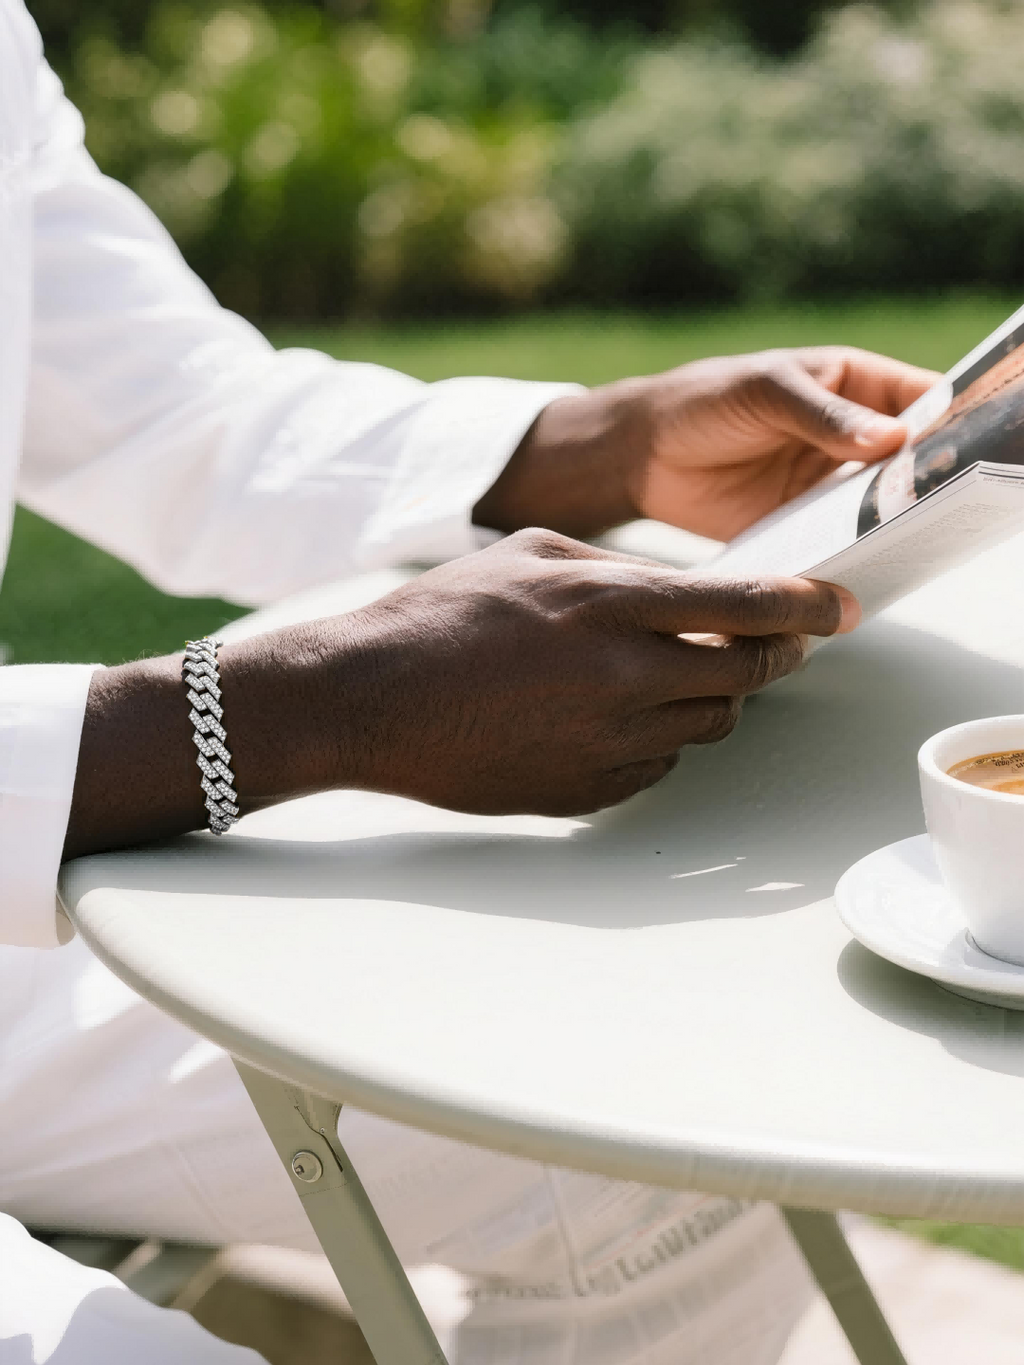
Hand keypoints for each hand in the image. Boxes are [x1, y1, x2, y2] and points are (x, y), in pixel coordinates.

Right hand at [66, 530, 857, 855]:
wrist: (369, 698)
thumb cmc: (439, 616)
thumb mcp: (531, 554)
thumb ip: (618, 568)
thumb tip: (681, 589)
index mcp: (614, 605)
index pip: (749, 608)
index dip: (807, 607)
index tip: (834, 608)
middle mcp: (625, 678)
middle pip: (746, 677)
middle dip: (770, 656)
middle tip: (769, 644)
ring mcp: (610, 743)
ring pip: (709, 725)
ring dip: (709, 697)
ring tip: (666, 674)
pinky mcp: (589, 789)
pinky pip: (658, 764)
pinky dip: (656, 738)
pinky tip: (611, 715)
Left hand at [475, 347, 938, 541]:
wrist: (645, 455)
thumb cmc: (706, 400)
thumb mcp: (766, 393)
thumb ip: (825, 417)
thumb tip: (894, 438)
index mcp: (856, 386)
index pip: (925, 399)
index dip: (954, 420)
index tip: (966, 449)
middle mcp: (855, 438)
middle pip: (915, 459)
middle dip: (931, 480)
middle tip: (944, 504)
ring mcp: (832, 485)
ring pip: (885, 505)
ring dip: (899, 522)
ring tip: (916, 539)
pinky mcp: (806, 527)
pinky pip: (843, 541)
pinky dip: (857, 552)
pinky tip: (868, 564)